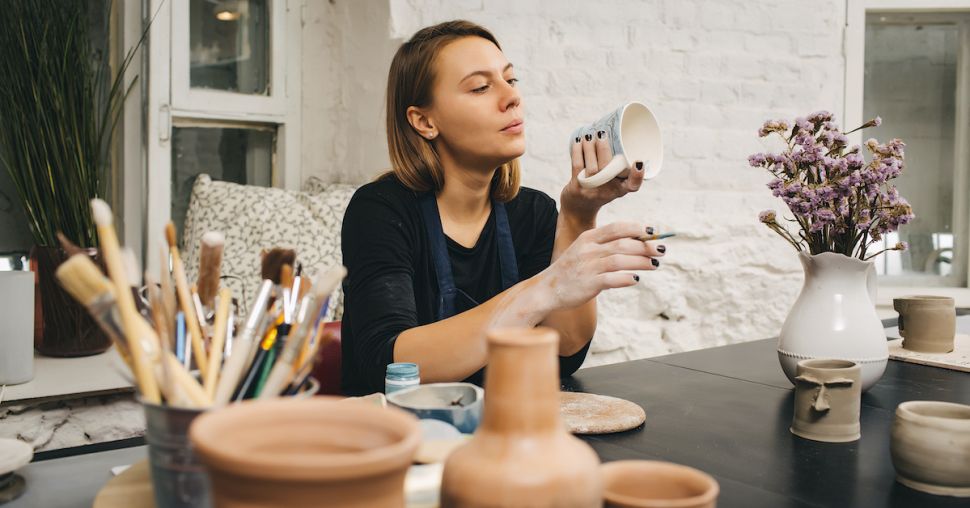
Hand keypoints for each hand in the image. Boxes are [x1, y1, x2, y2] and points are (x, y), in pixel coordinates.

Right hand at [536, 222, 663, 308]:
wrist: (547, 290)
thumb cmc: (572, 270)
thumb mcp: (585, 250)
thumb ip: (606, 245)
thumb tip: (637, 243)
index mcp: (588, 237)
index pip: (617, 228)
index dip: (637, 228)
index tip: (653, 232)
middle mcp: (588, 249)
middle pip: (623, 244)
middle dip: (645, 246)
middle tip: (661, 250)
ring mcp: (588, 266)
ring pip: (621, 260)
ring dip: (641, 262)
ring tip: (654, 264)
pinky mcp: (589, 283)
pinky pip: (613, 279)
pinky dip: (627, 278)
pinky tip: (637, 279)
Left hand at [561, 131, 645, 221]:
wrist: (579, 208)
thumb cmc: (601, 188)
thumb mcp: (615, 183)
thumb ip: (619, 166)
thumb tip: (617, 132)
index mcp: (620, 189)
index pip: (632, 186)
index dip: (637, 176)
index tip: (639, 162)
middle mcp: (607, 191)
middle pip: (608, 170)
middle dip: (604, 149)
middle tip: (602, 134)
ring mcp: (591, 190)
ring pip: (592, 167)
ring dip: (590, 147)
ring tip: (590, 135)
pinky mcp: (577, 188)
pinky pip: (577, 166)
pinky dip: (578, 151)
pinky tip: (578, 141)